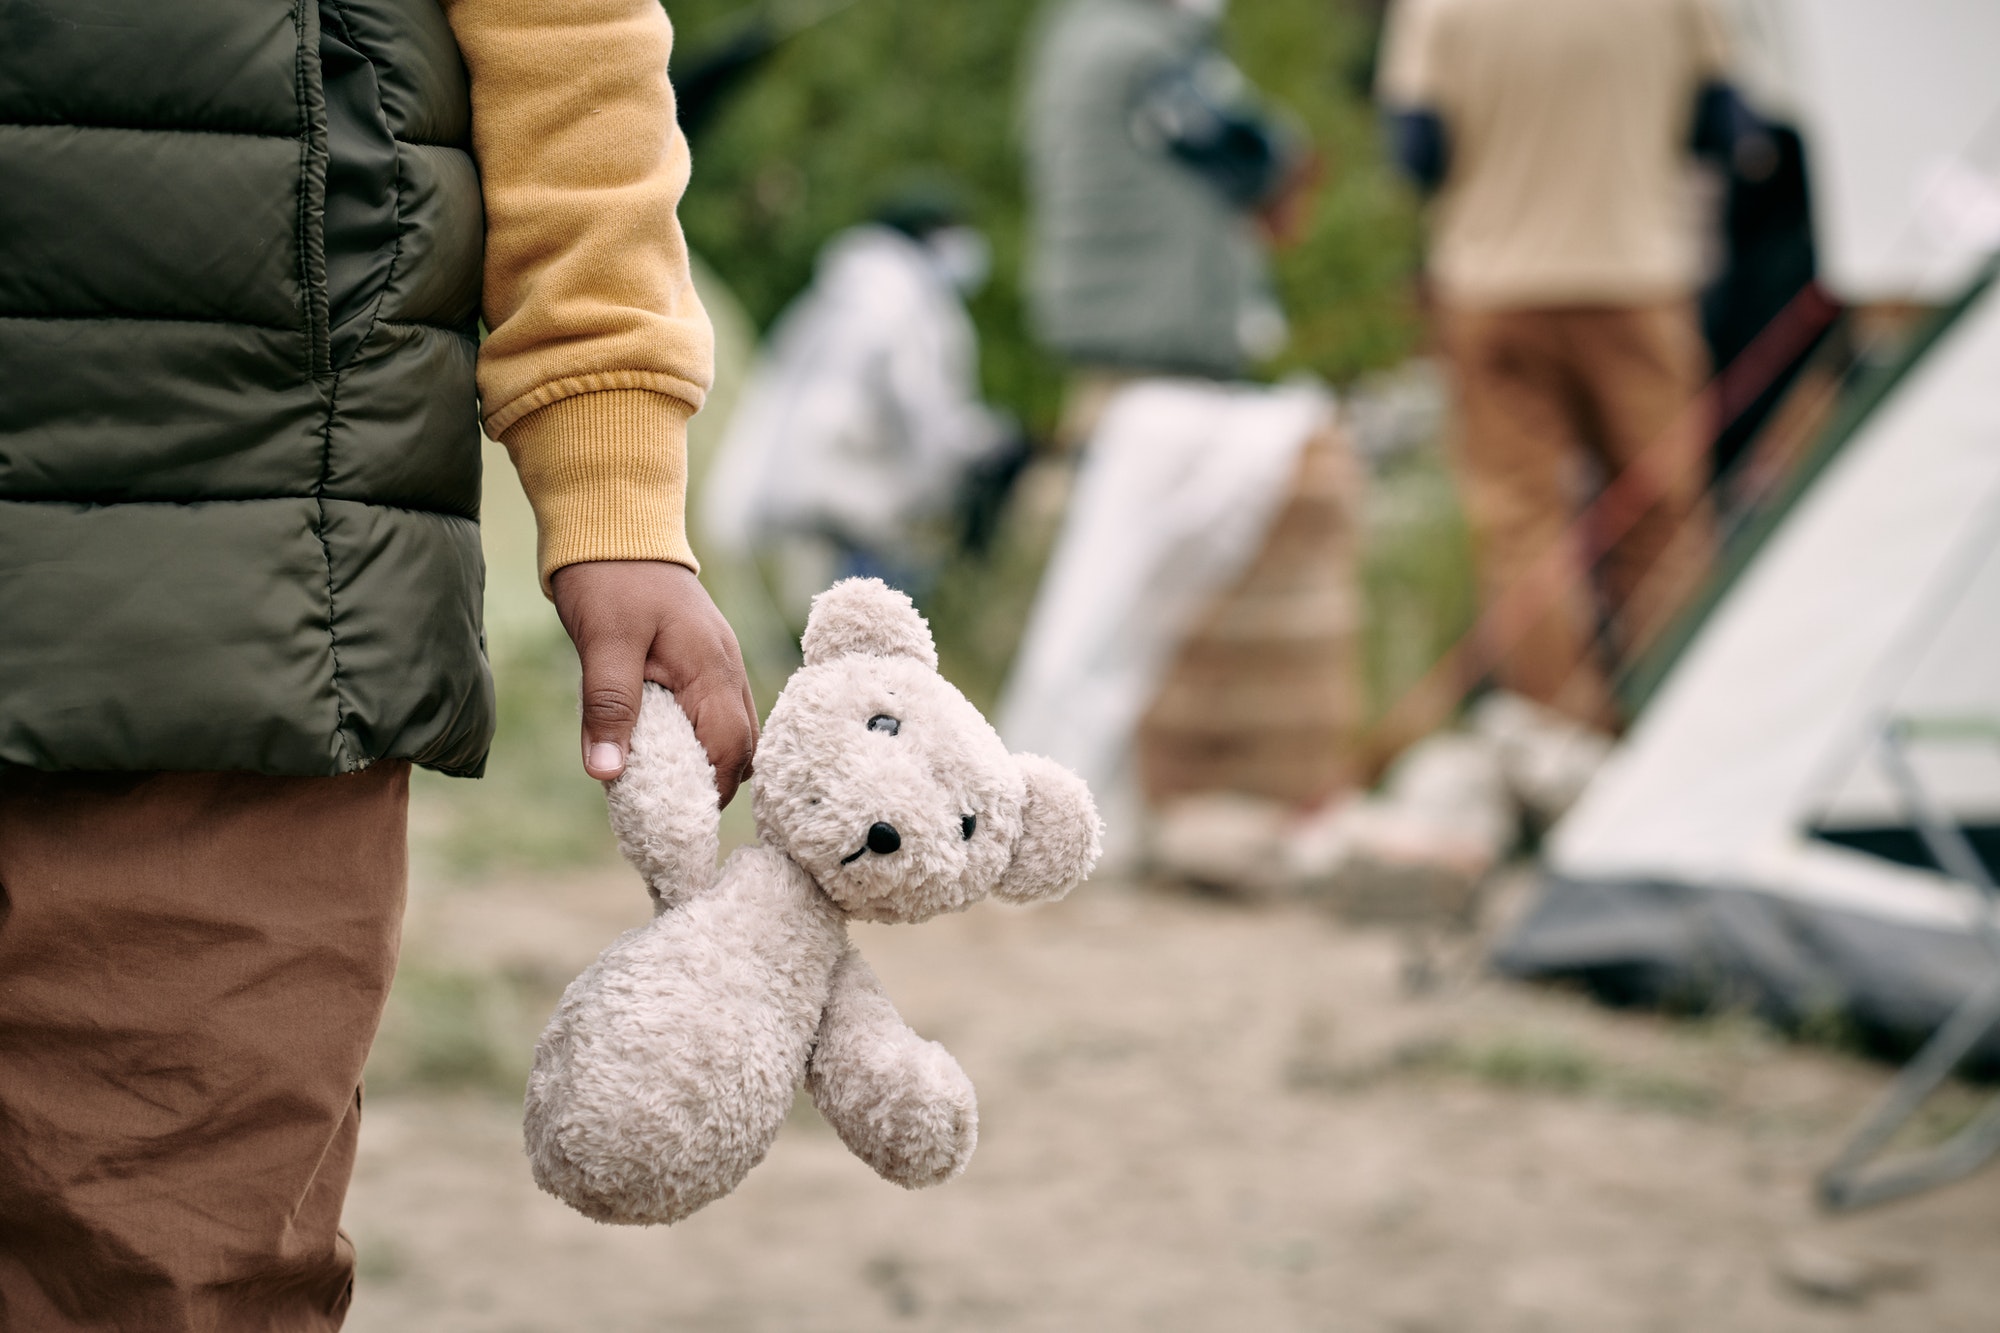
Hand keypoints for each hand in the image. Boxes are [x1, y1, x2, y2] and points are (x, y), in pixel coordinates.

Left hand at [550, 560, 757, 804]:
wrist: (617, 525)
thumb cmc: (610, 580)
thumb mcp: (603, 644)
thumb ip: (608, 707)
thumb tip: (607, 774)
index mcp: (710, 668)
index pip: (728, 748)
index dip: (708, 791)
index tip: (678, 822)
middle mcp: (727, 669)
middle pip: (742, 747)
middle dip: (713, 784)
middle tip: (672, 812)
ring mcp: (721, 664)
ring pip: (734, 732)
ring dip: (708, 763)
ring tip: (667, 787)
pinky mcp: (705, 660)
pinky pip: (717, 713)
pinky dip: (699, 739)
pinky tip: (664, 748)